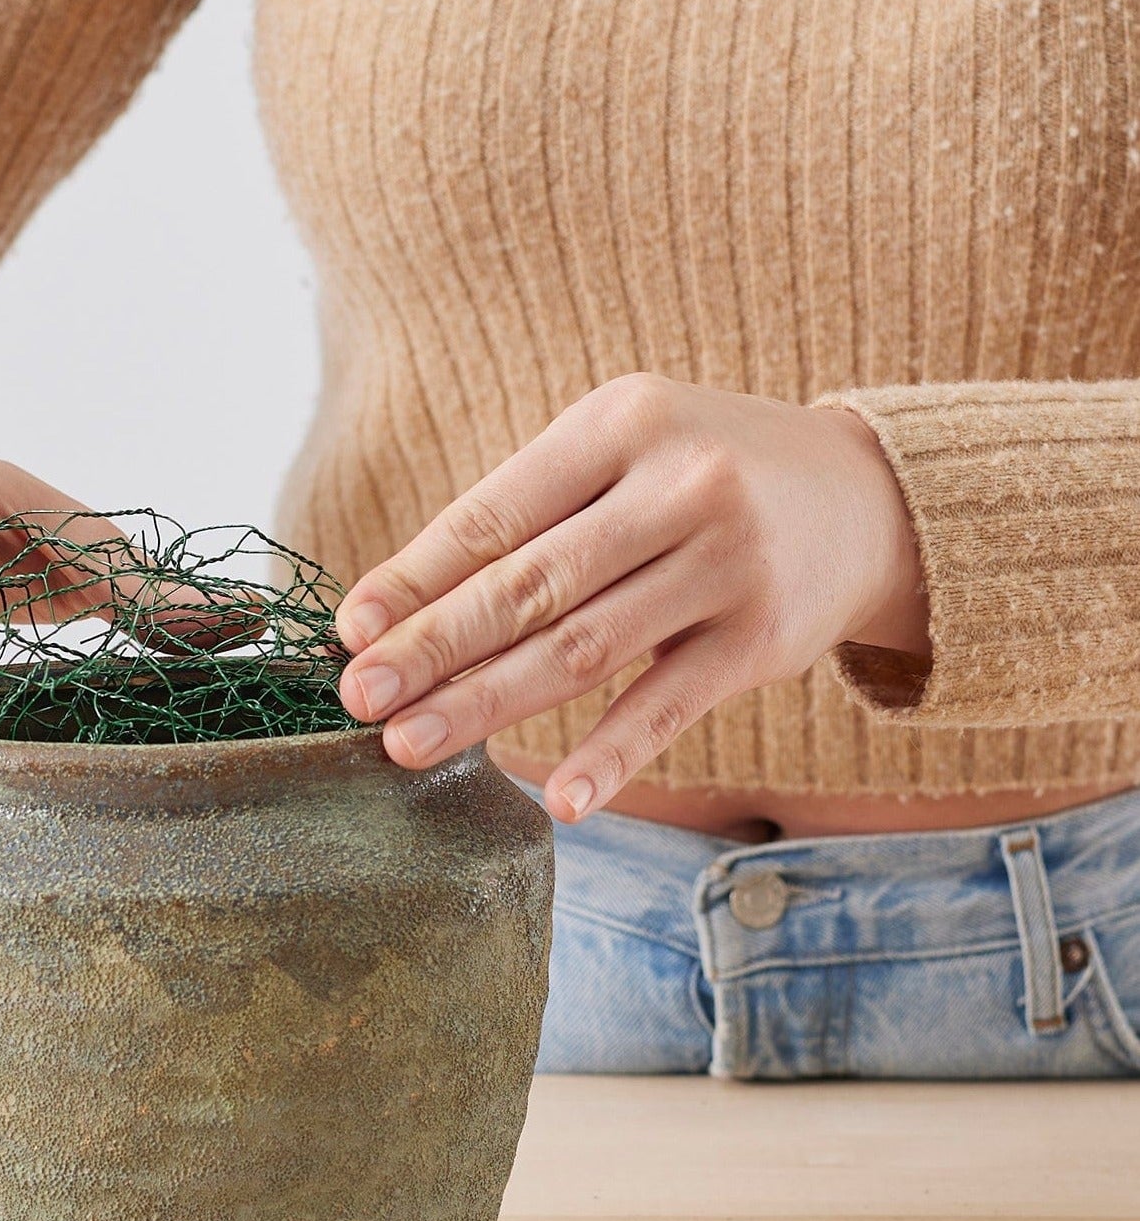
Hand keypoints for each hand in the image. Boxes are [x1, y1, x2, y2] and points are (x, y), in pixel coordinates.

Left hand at [333, 377, 927, 822]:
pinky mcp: (761, 641)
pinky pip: (668, 708)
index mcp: (620, 423)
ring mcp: (725, 566)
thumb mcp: (625, 450)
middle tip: (358, 698)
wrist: (869, 496)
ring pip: (583, 650)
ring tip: (410, 745)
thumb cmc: (704, 472)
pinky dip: (610, 757)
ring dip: (488, 705)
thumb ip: (530, 513)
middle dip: (433, 648)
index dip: (417, 576)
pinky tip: (556, 798)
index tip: (350, 630)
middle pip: (530, 586)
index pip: (496, 514)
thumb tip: (398, 606)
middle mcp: (678, 487)